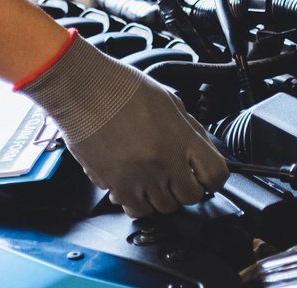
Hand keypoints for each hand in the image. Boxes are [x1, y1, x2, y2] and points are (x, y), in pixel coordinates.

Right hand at [20, 35, 229, 216]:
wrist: (81, 89)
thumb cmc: (119, 87)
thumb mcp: (168, 99)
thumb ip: (188, 128)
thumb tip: (200, 147)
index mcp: (180, 138)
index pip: (215, 175)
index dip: (213, 177)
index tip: (205, 174)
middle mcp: (162, 162)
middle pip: (190, 197)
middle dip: (188, 187)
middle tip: (178, 174)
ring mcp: (138, 177)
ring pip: (163, 207)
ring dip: (162, 195)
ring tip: (153, 176)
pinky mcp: (114, 185)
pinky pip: (135, 209)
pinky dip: (139, 202)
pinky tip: (135, 183)